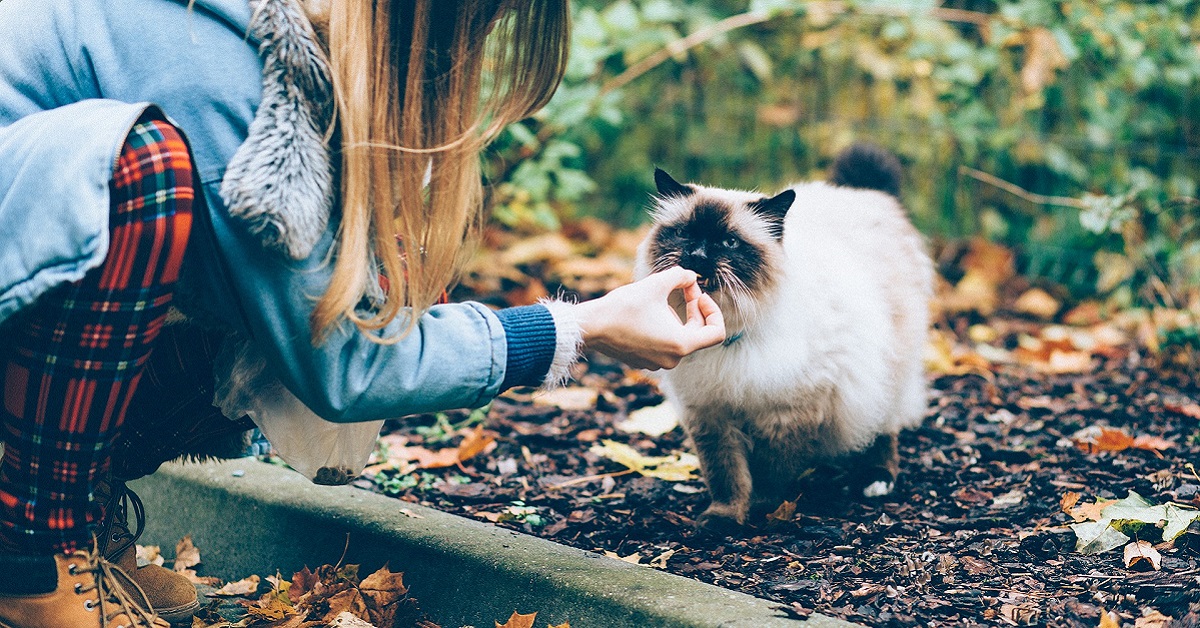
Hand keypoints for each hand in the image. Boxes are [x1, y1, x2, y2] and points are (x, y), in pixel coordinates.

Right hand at [573, 266, 725, 369]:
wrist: (591, 326)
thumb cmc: (624, 307)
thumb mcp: (656, 284)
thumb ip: (681, 276)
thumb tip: (691, 277)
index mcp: (681, 344)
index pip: (716, 333)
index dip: (713, 310)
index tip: (699, 295)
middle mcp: (672, 359)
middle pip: (698, 333)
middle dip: (693, 308)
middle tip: (684, 287)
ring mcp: (657, 364)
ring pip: (679, 337)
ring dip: (677, 317)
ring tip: (659, 299)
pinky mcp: (643, 361)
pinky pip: (663, 344)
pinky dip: (663, 327)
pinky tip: (646, 312)